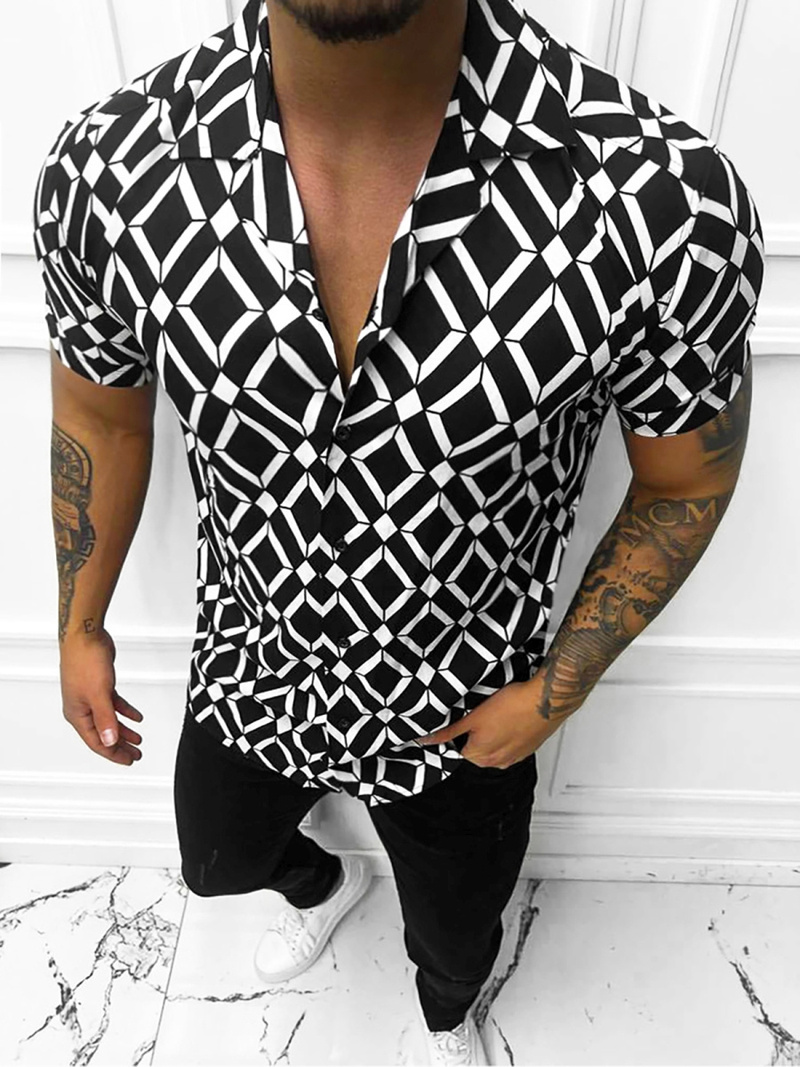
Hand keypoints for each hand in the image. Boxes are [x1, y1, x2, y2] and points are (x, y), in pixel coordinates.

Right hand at [59, 627, 143, 765]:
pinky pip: (113, 704)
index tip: (128, 760)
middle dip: (120, 746)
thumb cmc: (85, 661)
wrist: (85, 635)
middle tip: (135, 755)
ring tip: (138, 740)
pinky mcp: (99, 686)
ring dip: (124, 730)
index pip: (97, 742)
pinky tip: (136, 717)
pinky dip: (125, 711)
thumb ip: (105, 719)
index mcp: (77, 714)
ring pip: (110, 720)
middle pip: (103, 734)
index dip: (113, 753)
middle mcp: (82, 708)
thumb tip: (109, 742)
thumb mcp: (98, 694)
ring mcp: (90, 697)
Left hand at [416, 671, 571, 767]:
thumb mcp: (473, 716)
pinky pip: (509, 747)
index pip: (456, 751)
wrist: (546, 700)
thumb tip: (427, 740)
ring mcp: (514, 757)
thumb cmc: (513, 705)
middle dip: (472, 737)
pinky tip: (509, 721)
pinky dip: (506, 737)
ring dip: (490, 737)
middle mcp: (497, 762)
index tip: (460, 722)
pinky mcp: (527, 749)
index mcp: (481, 756)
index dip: (455, 735)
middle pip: (474, 752)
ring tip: (494, 716)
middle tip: (477, 716)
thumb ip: (449, 731)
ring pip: (492, 750)